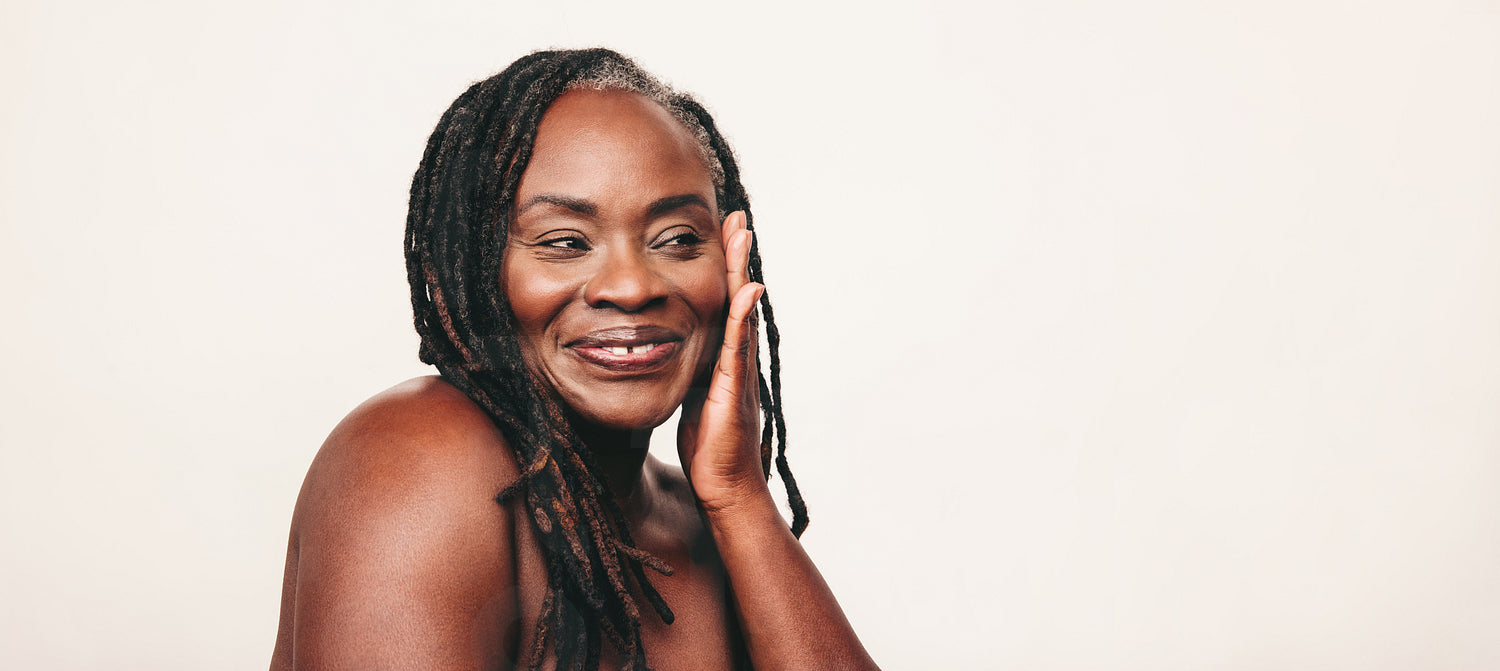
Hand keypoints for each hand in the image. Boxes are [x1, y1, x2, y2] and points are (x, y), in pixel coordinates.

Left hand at [677, 211, 771, 513]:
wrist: (726, 487)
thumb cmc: (709, 450)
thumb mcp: (692, 399)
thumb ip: (690, 373)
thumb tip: (667, 353)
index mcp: (722, 358)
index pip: (722, 303)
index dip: (722, 269)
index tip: (721, 232)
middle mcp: (736, 358)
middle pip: (737, 297)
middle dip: (736, 256)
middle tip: (737, 216)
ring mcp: (739, 371)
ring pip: (740, 311)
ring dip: (741, 271)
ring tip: (742, 234)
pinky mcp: (734, 389)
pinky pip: (737, 346)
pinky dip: (743, 316)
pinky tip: (747, 290)